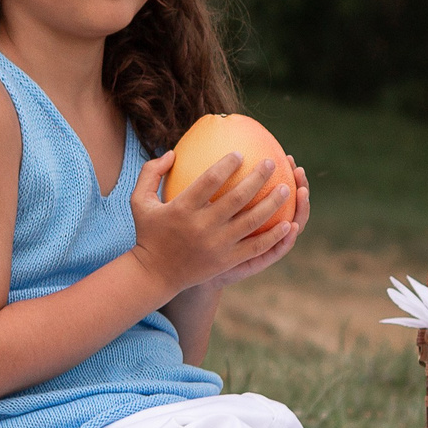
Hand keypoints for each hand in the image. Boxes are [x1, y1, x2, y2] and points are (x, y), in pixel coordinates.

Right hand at [128, 148, 292, 296]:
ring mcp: (216, 246)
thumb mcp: (139, 201)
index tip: (240, 154)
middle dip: (258, 177)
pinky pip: (256, 247)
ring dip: (273, 203)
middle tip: (271, 163)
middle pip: (237, 198)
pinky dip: (274, 236)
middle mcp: (201, 226)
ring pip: (252, 221)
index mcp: (182, 209)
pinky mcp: (226, 262)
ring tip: (287, 188)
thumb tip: (172, 152)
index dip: (227, 164)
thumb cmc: (148, 233)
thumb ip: (151, 172)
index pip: (209, 180)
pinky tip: (288, 224)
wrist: (154, 275)